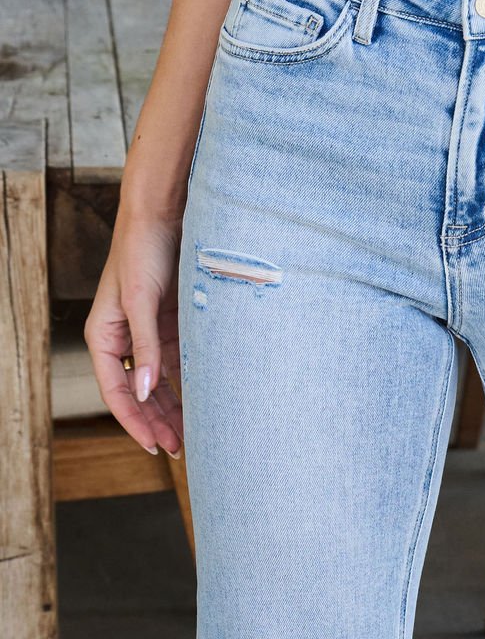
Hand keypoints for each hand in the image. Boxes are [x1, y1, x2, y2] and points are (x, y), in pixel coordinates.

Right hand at [84, 210, 183, 456]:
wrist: (164, 212)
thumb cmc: (143, 251)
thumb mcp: (141, 300)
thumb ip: (145, 346)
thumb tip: (144, 392)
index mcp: (104, 336)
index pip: (117, 392)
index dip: (135, 422)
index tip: (155, 447)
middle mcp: (124, 338)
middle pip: (139, 391)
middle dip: (157, 420)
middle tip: (180, 448)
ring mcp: (148, 330)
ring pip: (159, 379)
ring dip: (173, 404)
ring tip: (193, 432)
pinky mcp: (170, 320)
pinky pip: (178, 358)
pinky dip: (187, 378)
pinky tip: (204, 396)